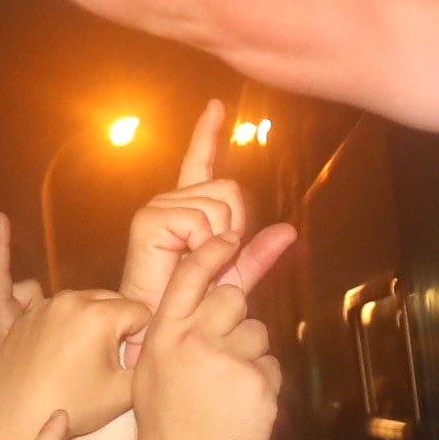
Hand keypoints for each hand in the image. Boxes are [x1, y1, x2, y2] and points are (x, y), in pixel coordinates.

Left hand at [0, 287, 144, 439]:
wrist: (18, 419)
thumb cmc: (74, 407)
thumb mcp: (124, 392)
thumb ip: (148, 363)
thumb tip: (154, 347)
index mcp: (99, 315)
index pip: (141, 311)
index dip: (142, 338)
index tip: (128, 363)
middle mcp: (71, 299)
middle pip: (114, 300)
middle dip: (119, 325)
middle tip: (110, 358)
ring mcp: (45, 305)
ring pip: (86, 302)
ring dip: (94, 321)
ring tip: (86, 355)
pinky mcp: (27, 315)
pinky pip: (59, 310)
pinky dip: (68, 324)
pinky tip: (62, 354)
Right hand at [117, 101, 250, 314]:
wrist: (158, 333)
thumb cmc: (188, 310)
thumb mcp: (230, 277)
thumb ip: (256, 255)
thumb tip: (289, 231)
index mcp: (186, 210)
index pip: (199, 164)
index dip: (207, 135)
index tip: (216, 106)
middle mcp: (170, 202)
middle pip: (229, 189)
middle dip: (235, 229)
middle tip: (211, 260)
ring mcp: (157, 208)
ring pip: (220, 205)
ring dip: (219, 243)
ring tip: (195, 265)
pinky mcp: (149, 219)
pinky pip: (202, 221)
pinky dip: (205, 246)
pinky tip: (186, 261)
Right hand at [127, 224, 287, 439]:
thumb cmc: (164, 423)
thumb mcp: (151, 369)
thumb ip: (174, 332)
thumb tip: (204, 302)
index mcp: (164, 335)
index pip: (191, 276)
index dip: (213, 251)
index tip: (232, 235)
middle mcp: (197, 341)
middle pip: (234, 298)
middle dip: (235, 319)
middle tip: (222, 354)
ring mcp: (230, 361)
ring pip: (258, 334)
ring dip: (250, 356)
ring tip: (226, 390)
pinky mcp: (258, 384)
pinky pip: (271, 368)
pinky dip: (261, 385)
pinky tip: (240, 407)